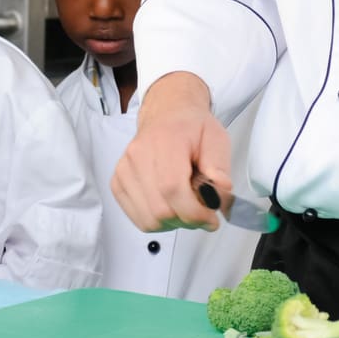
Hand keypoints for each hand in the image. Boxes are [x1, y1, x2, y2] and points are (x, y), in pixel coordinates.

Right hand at [111, 71, 232, 231]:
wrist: (167, 115)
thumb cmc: (191, 129)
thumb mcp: (217, 140)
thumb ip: (220, 169)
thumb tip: (219, 196)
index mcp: (164, 141)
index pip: (172, 188)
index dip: (194, 212)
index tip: (211, 218)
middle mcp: (138, 155)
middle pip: (160, 209)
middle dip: (188, 219)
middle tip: (202, 210)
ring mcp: (124, 170)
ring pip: (149, 219)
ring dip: (173, 222)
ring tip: (185, 203)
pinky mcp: (117, 183)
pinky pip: (139, 218)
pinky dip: (158, 220)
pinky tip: (169, 204)